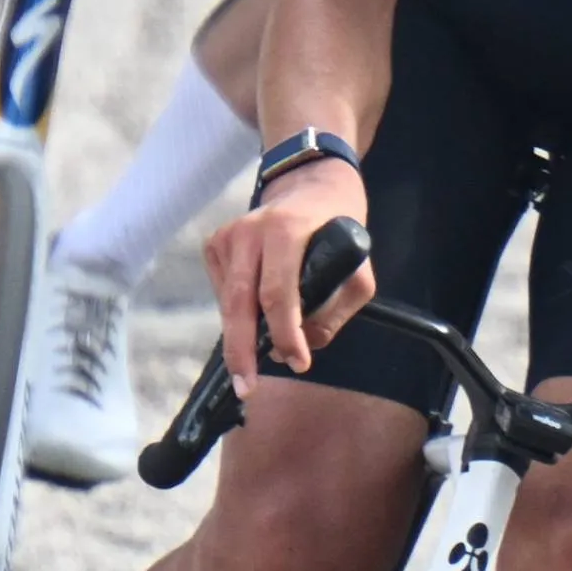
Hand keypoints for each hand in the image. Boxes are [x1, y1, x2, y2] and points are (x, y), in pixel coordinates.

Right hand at [203, 158, 370, 392]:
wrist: (310, 183)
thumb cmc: (338, 226)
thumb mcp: (357, 266)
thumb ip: (337, 309)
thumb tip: (305, 344)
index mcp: (285, 230)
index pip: (277, 292)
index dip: (285, 333)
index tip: (298, 362)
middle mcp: (249, 230)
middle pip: (239, 303)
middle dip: (242, 351)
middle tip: (247, 388)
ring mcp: (226, 236)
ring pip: (229, 302)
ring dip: (243, 334)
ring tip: (261, 351)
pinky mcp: (214, 244)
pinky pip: (223, 293)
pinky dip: (237, 313)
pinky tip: (256, 311)